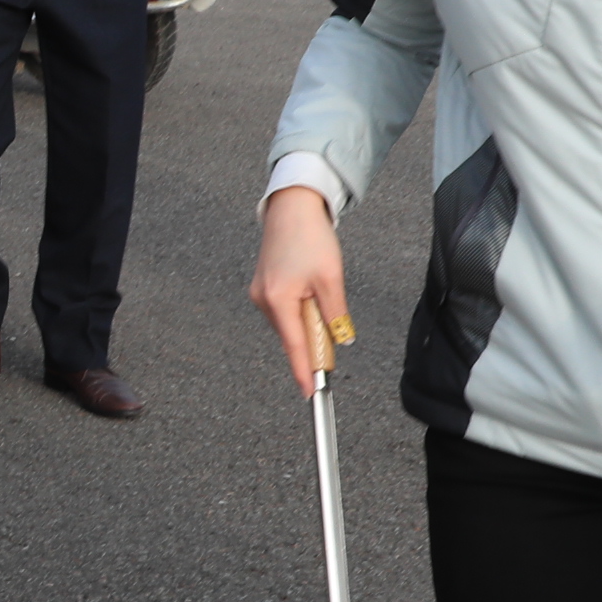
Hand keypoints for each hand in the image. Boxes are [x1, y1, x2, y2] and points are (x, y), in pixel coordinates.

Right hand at [249, 184, 351, 397]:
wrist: (292, 208)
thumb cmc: (310, 237)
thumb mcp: (330, 277)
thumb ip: (335, 313)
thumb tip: (340, 339)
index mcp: (278, 299)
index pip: (295, 346)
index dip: (304, 371)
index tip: (310, 393)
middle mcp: (263, 300)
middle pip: (293, 335)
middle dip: (313, 338)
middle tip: (333, 324)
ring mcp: (260, 294)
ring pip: (290, 323)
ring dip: (308, 320)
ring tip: (321, 288)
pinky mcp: (263, 287)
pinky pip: (285, 311)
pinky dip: (300, 311)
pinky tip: (310, 290)